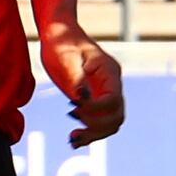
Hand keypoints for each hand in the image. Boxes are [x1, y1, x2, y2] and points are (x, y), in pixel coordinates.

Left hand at [45, 22, 124, 143]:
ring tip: (72, 139)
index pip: (113, 99)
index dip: (96, 109)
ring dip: (94, 134)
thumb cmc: (62, 42)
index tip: (73, 106)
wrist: (59, 36)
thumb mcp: (66, 57)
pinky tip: (73, 139)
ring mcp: (105, 93)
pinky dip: (90, 132)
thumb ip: (75, 78)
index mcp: (109, 72)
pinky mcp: (95, 100)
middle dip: (97, 126)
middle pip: (116, 116)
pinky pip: (99, 122)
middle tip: (73, 123)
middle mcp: (112, 84)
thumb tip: (81, 98)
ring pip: (110, 123)